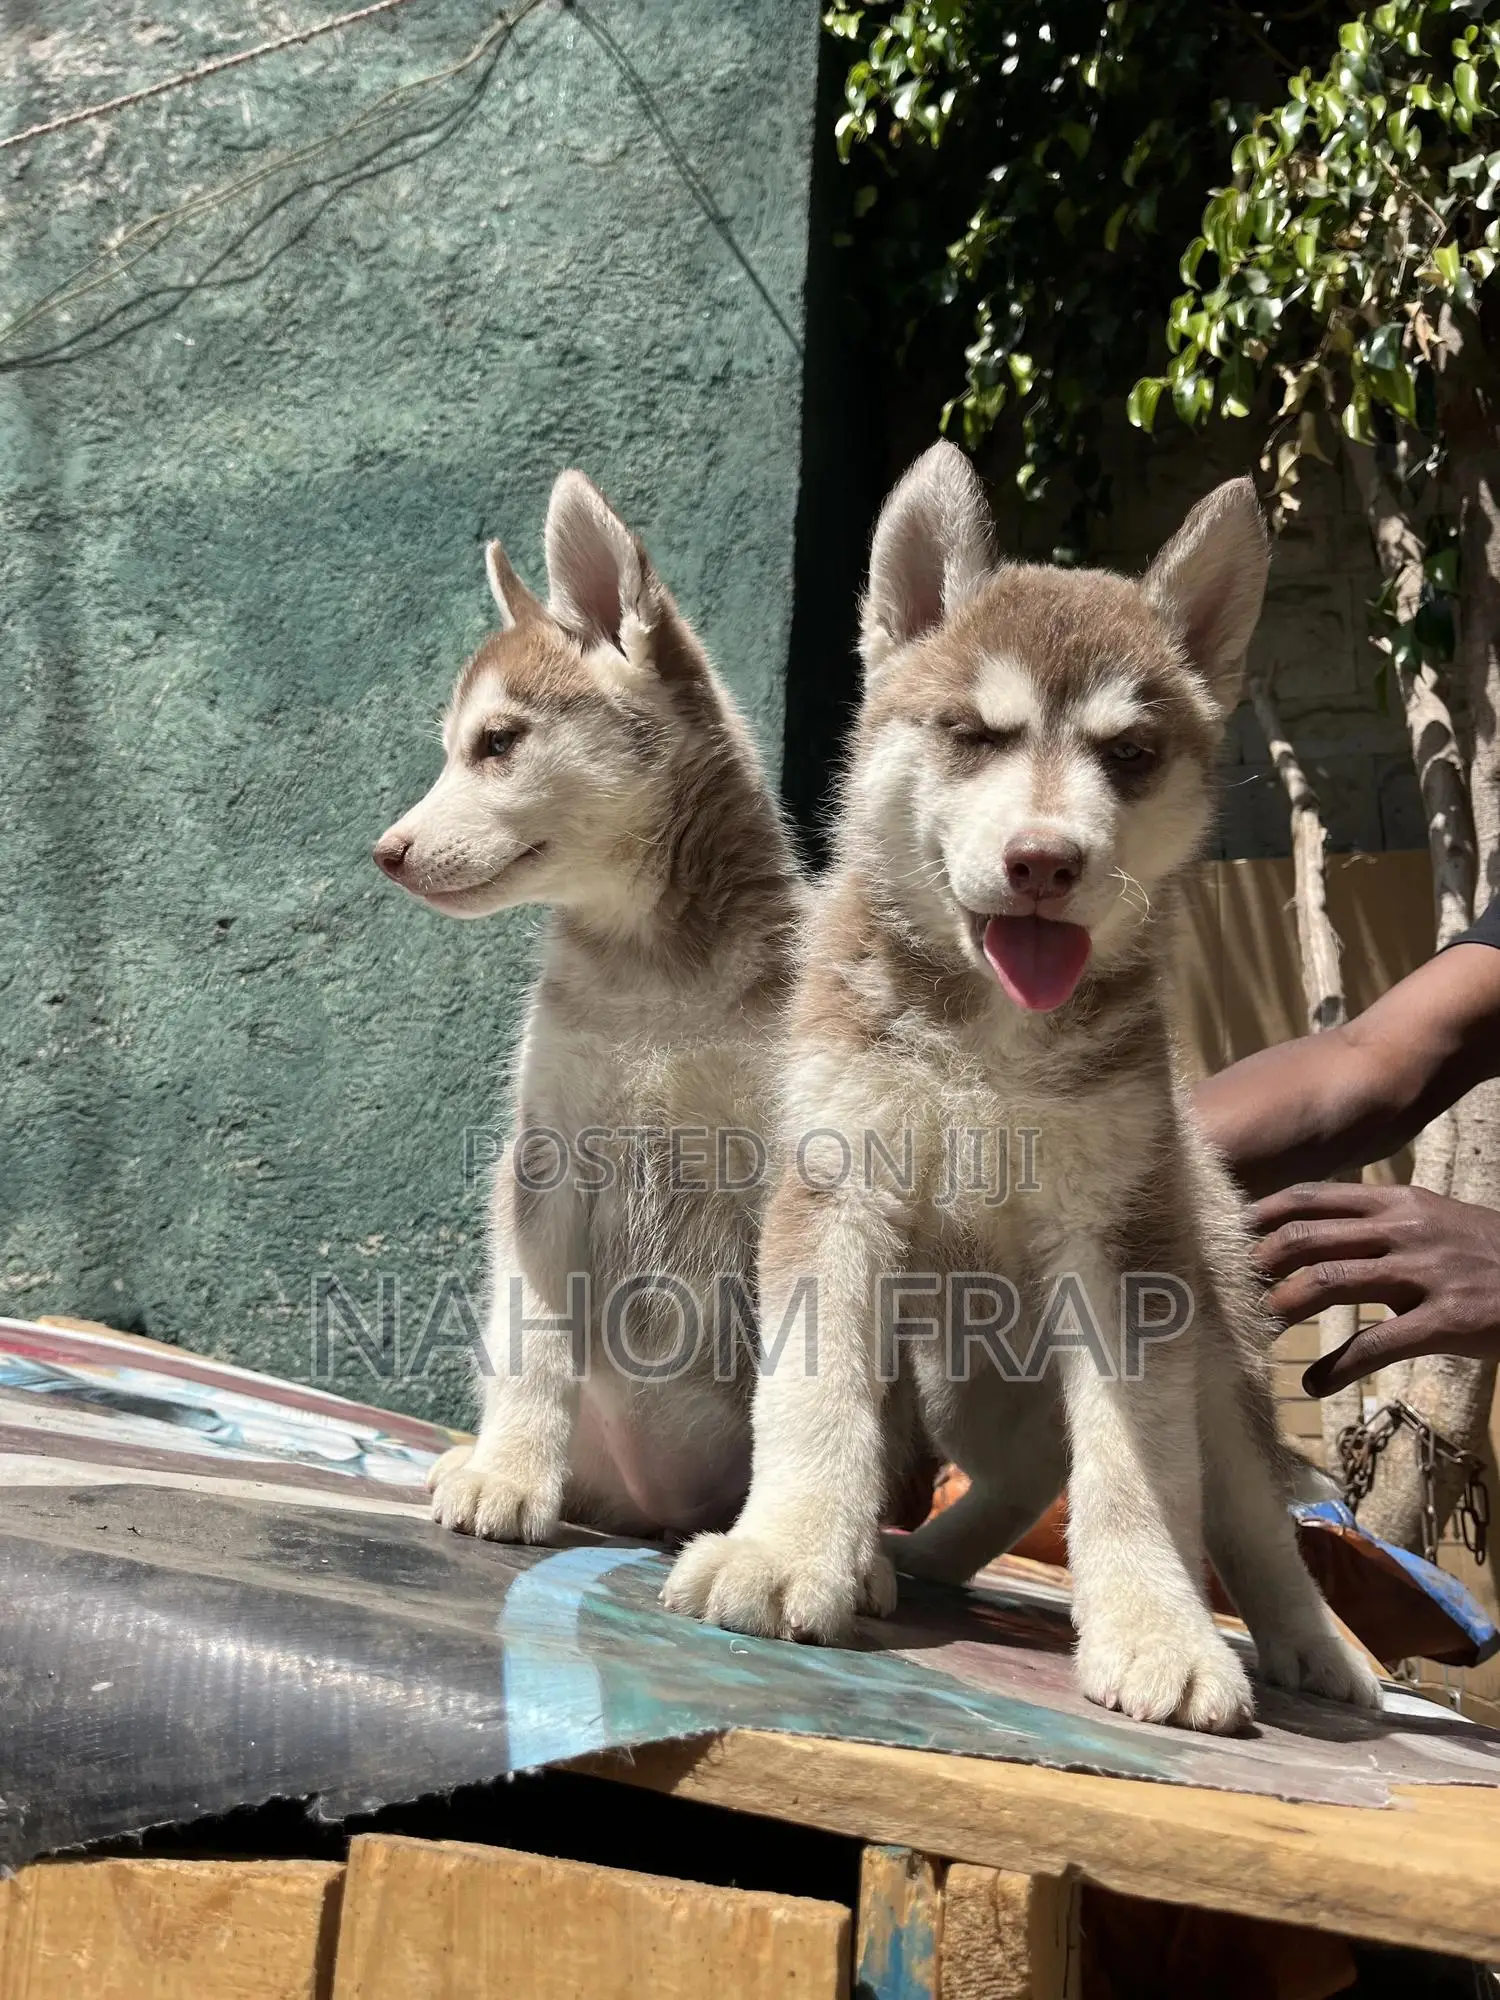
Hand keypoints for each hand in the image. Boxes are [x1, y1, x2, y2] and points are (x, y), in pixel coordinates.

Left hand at [1251, 1182, 1499, 1396]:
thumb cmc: (1487, 1254)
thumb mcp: (1434, 1221)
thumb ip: (1379, 1224)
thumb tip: (1315, 1237)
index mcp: (1399, 1202)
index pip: (1316, 1197)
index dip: (1265, 1214)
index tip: (1227, 1232)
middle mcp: (1405, 1230)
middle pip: (1309, 1237)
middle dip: (1261, 1263)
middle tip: (1231, 1287)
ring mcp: (1424, 1274)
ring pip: (1330, 1283)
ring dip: (1284, 1308)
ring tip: (1259, 1329)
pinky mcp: (1445, 1321)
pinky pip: (1375, 1344)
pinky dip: (1335, 1367)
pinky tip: (1312, 1383)